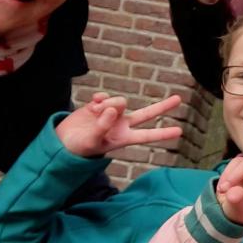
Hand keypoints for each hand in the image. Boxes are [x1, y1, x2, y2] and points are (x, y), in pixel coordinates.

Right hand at [56, 93, 183, 157]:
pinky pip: (106, 96)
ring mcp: (112, 113)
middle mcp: (121, 124)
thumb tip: (113, 109)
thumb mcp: (91, 141)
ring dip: (107, 105)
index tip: (180, 132)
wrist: (63, 140)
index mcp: (123, 138)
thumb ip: (102, 126)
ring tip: (94, 114)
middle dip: (162, 106)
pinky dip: (100, 98)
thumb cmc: (78, 147)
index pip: (147, 136)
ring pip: (120, 101)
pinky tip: (92, 103)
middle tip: (179, 99)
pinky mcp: (100, 105)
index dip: (163, 134)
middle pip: (146, 114)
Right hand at [215, 119, 242, 224]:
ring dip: (235, 176)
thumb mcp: (240, 208)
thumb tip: (233, 191)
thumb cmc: (240, 209)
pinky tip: (223, 187)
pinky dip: (228, 175)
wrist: (225, 207)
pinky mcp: (241, 163)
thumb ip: (238, 200)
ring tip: (227, 191)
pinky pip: (234, 164)